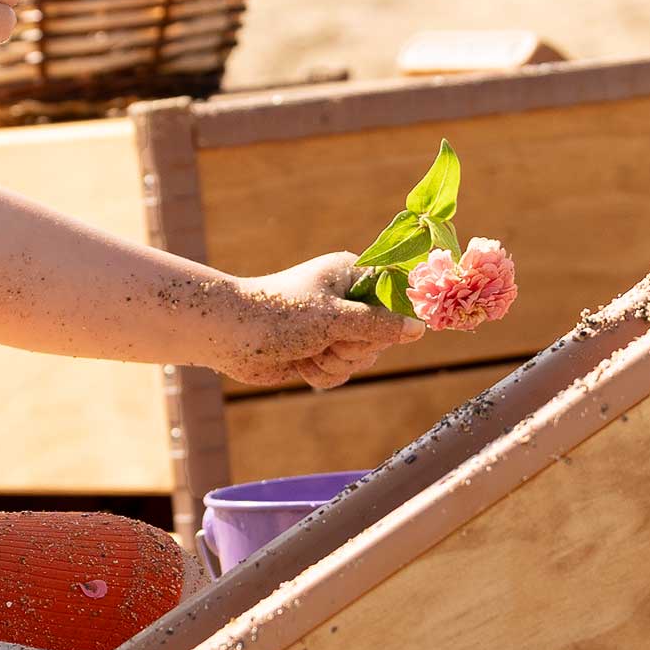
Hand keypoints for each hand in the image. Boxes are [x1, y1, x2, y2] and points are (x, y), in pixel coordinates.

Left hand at [214, 254, 425, 389]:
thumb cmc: (280, 314)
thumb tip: (419, 328)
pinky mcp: (319, 351)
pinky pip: (341, 372)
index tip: (374, 328)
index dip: (391, 318)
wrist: (229, 336)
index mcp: (351, 275)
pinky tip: (300, 364)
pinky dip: (322, 374)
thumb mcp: (335, 319)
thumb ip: (379, 325)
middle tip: (328, 340)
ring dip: (335, 363)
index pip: (394, 295)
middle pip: (381, 336)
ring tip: (308, 352)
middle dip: (354, 348)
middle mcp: (345, 300)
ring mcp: (332, 327)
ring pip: (361, 359)